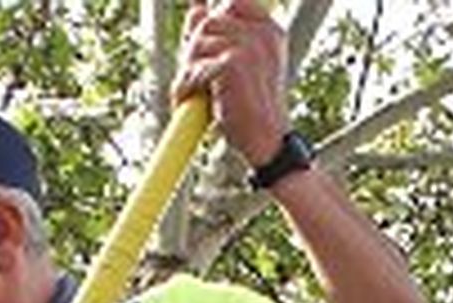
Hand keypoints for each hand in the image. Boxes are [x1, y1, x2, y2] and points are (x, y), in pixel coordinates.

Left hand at [174, 0, 289, 169]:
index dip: (211, 15)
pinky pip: (196, 67)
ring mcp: (249, 46)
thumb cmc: (249, 111)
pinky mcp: (233, 63)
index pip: (234, 4)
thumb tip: (195, 11)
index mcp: (267, 32)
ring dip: (186, 69)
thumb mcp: (237, 69)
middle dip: (192, 48)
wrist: (265, 140)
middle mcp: (261, 34)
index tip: (197, 33)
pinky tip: (186, 100)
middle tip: (189, 76)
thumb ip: (219, 39)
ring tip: (189, 92)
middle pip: (210, 22)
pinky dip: (185, 86)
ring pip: (199, 41)